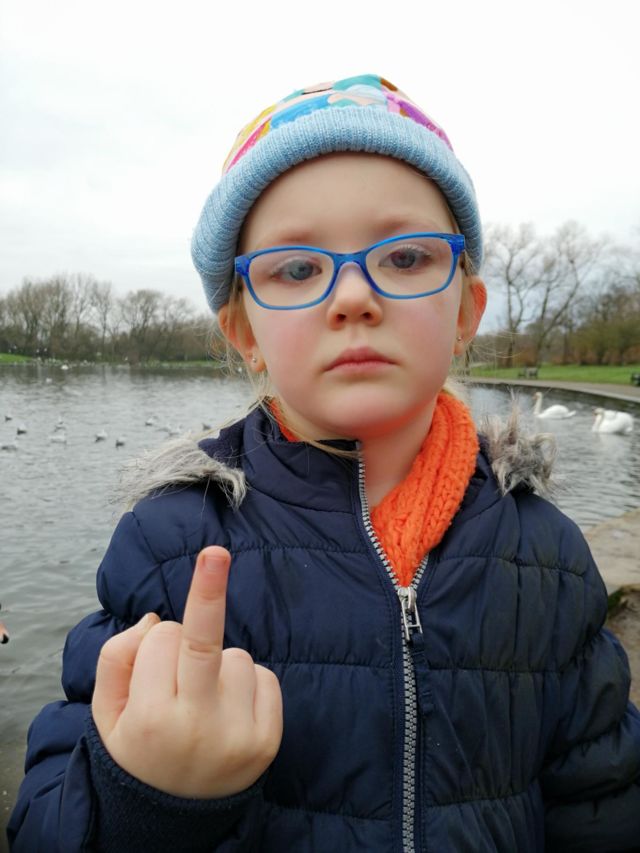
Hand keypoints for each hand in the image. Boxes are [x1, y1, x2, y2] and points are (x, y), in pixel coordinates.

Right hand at [92, 546, 282, 797]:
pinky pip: (266, 677)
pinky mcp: (269, 740)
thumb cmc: (138, 750)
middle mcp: (196, 726)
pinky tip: (230, 710)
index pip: (162, 640)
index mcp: (151, 718)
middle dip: (208, 590)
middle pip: (203, 641)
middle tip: (215, 552)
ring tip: (204, 703)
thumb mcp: (107, 713)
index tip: (161, 631)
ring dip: (219, 665)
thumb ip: (116, 658)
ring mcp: (237, 735)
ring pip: (236, 656)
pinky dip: (249, 683)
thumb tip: (159, 618)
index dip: (159, 641)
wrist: (174, 819)